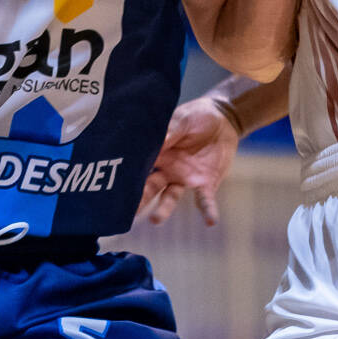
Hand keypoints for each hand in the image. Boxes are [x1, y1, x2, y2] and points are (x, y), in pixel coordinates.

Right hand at [138, 97, 240, 228]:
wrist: (223, 119)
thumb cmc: (196, 116)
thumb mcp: (182, 119)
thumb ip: (171, 130)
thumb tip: (157, 141)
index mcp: (157, 154)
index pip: (139, 167)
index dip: (128, 176)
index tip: (114, 185)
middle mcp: (167, 171)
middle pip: (149, 188)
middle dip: (138, 199)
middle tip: (126, 212)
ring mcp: (185, 179)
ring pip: (170, 198)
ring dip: (163, 209)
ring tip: (155, 220)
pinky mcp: (205, 184)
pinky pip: (205, 200)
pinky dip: (208, 211)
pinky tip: (210, 222)